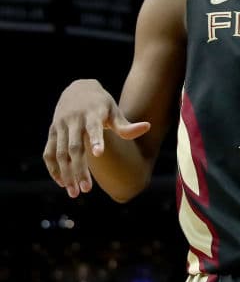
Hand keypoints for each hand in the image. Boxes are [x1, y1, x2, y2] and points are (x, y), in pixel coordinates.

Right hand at [43, 79, 150, 197]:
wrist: (78, 89)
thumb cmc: (102, 104)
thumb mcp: (114, 111)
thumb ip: (126, 125)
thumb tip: (147, 127)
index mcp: (92, 113)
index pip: (94, 128)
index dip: (96, 140)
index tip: (99, 154)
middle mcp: (74, 120)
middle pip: (75, 148)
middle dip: (79, 169)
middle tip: (86, 190)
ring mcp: (60, 126)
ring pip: (60, 153)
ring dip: (66, 174)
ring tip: (75, 192)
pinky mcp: (52, 132)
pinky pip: (49, 153)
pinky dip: (53, 169)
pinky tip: (63, 183)